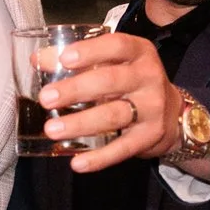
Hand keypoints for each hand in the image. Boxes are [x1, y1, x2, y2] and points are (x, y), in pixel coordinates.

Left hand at [40, 31, 182, 174]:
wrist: (171, 113)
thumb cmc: (131, 81)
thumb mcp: (112, 63)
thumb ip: (78, 59)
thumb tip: (38, 59)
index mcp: (139, 52)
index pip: (117, 46)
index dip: (90, 51)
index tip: (64, 59)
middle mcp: (149, 77)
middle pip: (111, 81)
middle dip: (76, 90)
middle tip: (46, 99)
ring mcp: (152, 108)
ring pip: (114, 116)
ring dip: (80, 124)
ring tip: (52, 129)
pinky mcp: (150, 136)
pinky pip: (122, 148)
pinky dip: (99, 158)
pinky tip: (77, 163)